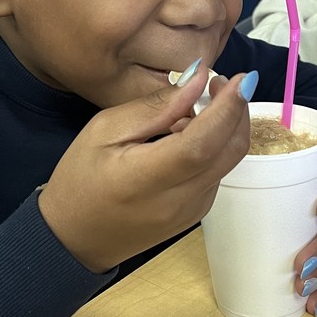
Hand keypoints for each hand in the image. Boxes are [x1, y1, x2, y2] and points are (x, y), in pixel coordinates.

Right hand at [38, 66, 253, 272]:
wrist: (75, 238)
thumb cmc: (80, 180)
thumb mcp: (104, 131)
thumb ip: (155, 107)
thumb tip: (197, 79)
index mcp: (147, 179)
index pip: (203, 142)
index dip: (228, 108)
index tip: (241, 78)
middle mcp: (179, 201)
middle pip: (230, 151)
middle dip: (236, 111)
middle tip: (217, 82)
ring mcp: (192, 211)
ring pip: (228, 160)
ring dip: (225, 128)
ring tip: (193, 108)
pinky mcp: (197, 213)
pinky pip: (218, 172)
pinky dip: (214, 146)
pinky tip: (187, 135)